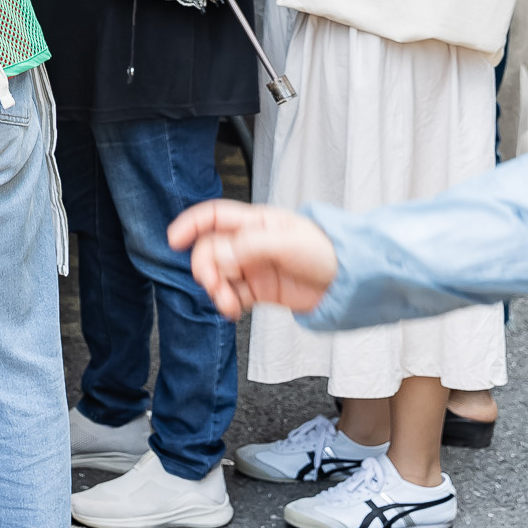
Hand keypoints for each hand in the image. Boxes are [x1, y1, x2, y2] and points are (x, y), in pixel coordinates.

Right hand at [166, 200, 339, 320]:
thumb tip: (217, 257)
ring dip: (216, 289)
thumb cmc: (327, 251)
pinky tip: (233, 310)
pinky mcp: (261, 290)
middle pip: (211, 250)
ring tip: (227, 304)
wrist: (352, 282)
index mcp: (255, 222)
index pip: (213, 217)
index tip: (174, 240)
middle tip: (213, 283)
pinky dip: (227, 303)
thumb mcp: (286, 242)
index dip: (191, 225)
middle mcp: (250, 243)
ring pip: (219, 275)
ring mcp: (254, 267)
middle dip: (206, 267)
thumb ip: (248, 247)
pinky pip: (233, 295)